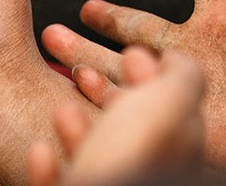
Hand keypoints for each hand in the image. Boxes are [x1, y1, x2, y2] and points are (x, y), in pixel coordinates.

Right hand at [29, 47, 203, 185]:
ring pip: (96, 157)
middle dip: (103, 90)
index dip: (152, 74)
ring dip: (78, 129)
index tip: (130, 53)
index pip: (171, 107)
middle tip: (81, 70)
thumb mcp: (170, 104)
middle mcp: (147, 169)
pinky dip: (50, 170)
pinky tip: (40, 153)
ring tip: (62, 108)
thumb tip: (180, 59)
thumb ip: (185, 77)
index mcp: (177, 146)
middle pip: (129, 127)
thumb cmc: (135, 162)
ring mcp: (111, 183)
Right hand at [41, 0, 225, 176]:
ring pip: (122, 62)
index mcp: (224, 14)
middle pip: (137, 24)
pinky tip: (80, 82)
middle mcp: (194, 44)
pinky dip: (103, 90)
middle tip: (83, 6)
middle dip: (108, 15)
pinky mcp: (175, 115)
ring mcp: (179, 81)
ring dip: (87, 52)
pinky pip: (131, 99)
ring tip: (53, 39)